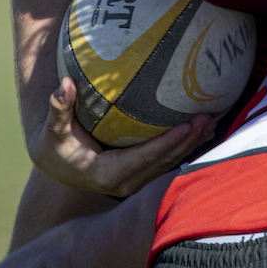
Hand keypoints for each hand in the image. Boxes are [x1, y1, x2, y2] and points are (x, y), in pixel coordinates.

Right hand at [28, 77, 216, 197]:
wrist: (56, 164)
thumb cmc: (56, 143)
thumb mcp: (54, 128)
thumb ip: (59, 107)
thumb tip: (64, 84)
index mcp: (107, 173)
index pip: (144, 157)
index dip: (166, 143)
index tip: (186, 126)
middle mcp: (124, 183)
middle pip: (163, 161)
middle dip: (187, 140)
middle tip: (206, 117)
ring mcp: (135, 182)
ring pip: (170, 163)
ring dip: (192, 144)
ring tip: (211, 122)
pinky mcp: (141, 176)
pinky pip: (168, 162)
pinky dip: (186, 147)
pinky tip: (204, 131)